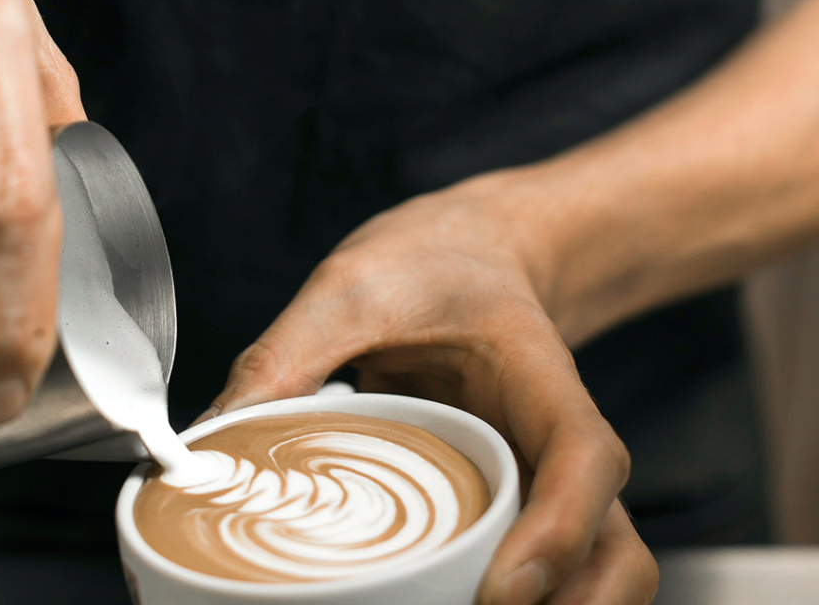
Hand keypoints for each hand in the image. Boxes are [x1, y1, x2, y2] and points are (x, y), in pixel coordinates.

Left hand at [205, 175, 658, 604]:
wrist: (469, 252)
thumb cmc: (428, 262)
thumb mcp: (351, 286)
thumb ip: (288, 353)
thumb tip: (208, 440)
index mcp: (535, 373)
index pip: (583, 455)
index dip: (560, 532)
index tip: (501, 591)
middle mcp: (557, 439)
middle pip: (613, 550)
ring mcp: (546, 476)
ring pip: (604, 573)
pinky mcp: (521, 499)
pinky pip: (554, 573)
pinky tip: (458, 603)